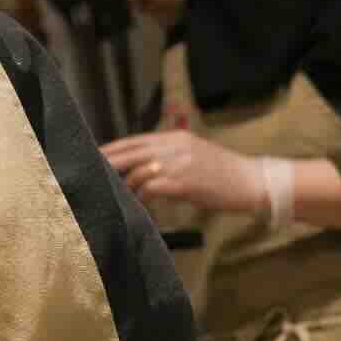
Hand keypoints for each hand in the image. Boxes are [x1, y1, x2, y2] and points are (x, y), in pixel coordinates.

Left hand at [100, 130, 265, 214]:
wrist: (254, 182)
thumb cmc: (223, 173)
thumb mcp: (193, 153)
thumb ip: (166, 155)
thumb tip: (137, 165)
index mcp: (175, 138)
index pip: (133, 140)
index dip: (111, 148)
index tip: (91, 155)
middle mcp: (174, 147)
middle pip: (129, 152)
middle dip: (106, 163)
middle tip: (87, 172)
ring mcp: (179, 164)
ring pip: (137, 171)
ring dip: (126, 185)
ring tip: (118, 196)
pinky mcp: (184, 182)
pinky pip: (150, 188)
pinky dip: (141, 196)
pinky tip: (138, 203)